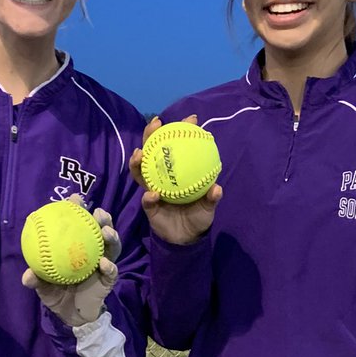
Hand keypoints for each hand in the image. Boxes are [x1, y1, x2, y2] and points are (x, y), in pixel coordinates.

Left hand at [22, 197, 120, 326]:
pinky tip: (104, 263)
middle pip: (101, 230)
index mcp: (77, 247)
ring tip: (106, 232)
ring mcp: (103, 264)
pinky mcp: (109, 280)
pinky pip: (112, 271)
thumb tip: (27, 276)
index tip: (75, 198)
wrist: (71, 316)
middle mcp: (92, 252)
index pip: (79, 224)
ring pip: (112, 247)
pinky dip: (109, 266)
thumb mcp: (43, 286)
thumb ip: (36, 279)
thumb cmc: (56, 294)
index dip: (79, 210)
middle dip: (103, 217)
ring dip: (112, 237)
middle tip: (98, 212)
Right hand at [129, 115, 221, 243]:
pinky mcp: (149, 206)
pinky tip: (153, 194)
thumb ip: (211, 198)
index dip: (182, 130)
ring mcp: (153, 189)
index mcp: (178, 172)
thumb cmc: (198, 217)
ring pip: (141, 171)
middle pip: (153, 150)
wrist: (187, 238)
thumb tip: (217, 188)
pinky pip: (147, 200)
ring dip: (139, 162)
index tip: (190, 118)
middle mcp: (163, 176)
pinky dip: (149, 197)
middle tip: (156, 124)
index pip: (178, 146)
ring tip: (140, 154)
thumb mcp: (208, 207)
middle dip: (151, 135)